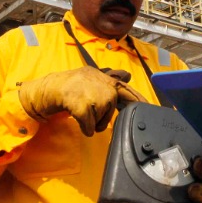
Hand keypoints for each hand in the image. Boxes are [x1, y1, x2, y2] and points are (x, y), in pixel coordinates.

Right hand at [17, 67, 144, 135]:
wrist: (49, 88)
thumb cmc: (71, 86)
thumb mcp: (92, 78)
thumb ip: (110, 79)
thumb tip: (128, 74)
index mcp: (105, 78)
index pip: (126, 90)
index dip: (139, 100)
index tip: (152, 108)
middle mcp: (102, 84)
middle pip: (111, 110)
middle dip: (102, 116)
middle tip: (88, 109)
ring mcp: (92, 94)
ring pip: (101, 120)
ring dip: (92, 122)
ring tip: (81, 111)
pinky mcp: (82, 105)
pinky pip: (90, 126)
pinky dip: (85, 128)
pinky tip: (79, 121)